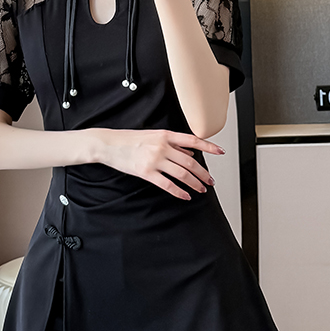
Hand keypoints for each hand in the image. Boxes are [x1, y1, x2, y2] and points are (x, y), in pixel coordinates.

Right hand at [93, 128, 223, 200]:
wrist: (108, 144)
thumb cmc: (129, 139)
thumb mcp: (153, 135)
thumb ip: (173, 142)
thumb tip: (190, 150)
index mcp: (165, 135)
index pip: (193, 140)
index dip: (208, 146)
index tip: (220, 152)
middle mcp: (162, 146)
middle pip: (190, 161)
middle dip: (203, 173)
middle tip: (210, 180)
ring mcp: (154, 160)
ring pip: (182, 173)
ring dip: (194, 183)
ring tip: (201, 189)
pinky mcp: (146, 172)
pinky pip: (167, 184)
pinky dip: (179, 191)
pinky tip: (185, 196)